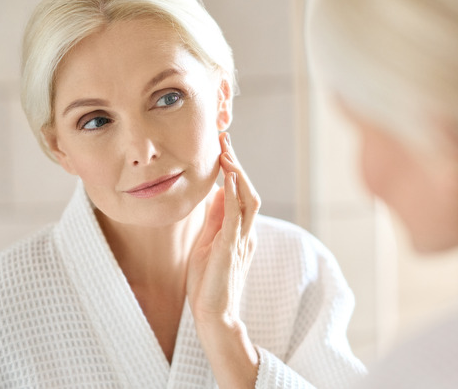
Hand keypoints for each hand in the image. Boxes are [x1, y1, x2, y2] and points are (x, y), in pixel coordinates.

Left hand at [186, 132, 260, 387]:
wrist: (213, 315)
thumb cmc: (208, 283)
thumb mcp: (209, 243)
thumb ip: (216, 220)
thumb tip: (218, 192)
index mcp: (241, 233)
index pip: (242, 194)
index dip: (235, 170)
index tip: (224, 149)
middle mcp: (246, 234)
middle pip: (249, 191)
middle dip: (238, 165)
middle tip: (225, 141)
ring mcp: (241, 241)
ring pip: (248, 199)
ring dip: (238, 174)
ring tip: (227, 153)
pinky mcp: (230, 249)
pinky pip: (235, 216)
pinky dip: (233, 194)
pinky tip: (227, 177)